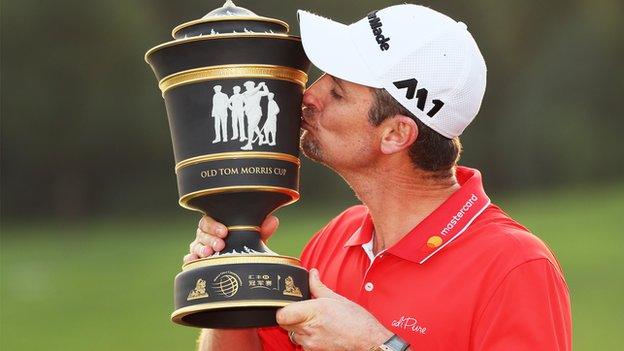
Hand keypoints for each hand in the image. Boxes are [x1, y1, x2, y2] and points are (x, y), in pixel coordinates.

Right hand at [183, 215, 279, 262]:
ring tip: (207, 254)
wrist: (242, 263)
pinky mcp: (197, 261)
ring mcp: (200, 247)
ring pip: (195, 245)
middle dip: (210, 238)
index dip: (215, 225)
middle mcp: (206, 235)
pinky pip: (190, 259)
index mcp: (217, 225)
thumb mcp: (254, 238)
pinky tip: (192, 261)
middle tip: (220, 245)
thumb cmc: (245, 245)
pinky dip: (190, 260)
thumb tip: (273, 221)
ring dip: (200, 249)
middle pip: (201, 232)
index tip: (225, 232)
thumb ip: (262, 230)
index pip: (209, 220)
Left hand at [277, 269, 392, 350]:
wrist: (368, 341)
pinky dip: (306, 337)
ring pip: (292, 333)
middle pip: (284, 323)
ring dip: (298, 327)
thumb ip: (318, 286)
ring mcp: (310, 342)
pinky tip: (319, 331)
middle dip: (290, 316)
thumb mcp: (337, 298)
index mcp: (313, 311)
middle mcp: (309, 328)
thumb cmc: (357, 321)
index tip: (288, 304)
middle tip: (302, 310)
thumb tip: (312, 274)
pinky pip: (302, 343)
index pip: (282, 313)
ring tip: (313, 321)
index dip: (282, 308)